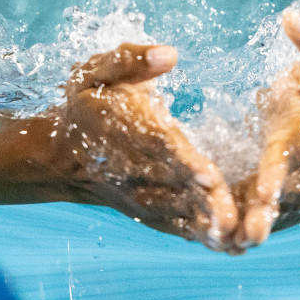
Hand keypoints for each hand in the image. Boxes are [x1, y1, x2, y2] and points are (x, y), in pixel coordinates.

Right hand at [55, 43, 237, 250]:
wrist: (60, 154)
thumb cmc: (87, 103)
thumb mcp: (96, 71)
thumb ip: (130, 60)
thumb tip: (168, 54)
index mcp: (124, 129)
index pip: (157, 145)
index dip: (183, 160)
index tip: (209, 173)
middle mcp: (132, 169)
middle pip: (173, 185)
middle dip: (205, 201)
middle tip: (236, 216)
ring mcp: (139, 195)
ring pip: (176, 211)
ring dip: (206, 225)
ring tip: (239, 236)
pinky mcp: (147, 211)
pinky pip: (174, 225)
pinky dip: (200, 236)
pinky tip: (229, 245)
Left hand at [234, 11, 299, 248]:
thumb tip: (292, 18)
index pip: (285, 163)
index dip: (275, 178)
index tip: (264, 194)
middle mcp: (291, 179)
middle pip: (271, 203)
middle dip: (256, 218)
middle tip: (239, 237)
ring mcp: (279, 201)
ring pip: (256, 218)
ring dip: (238, 231)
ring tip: (219, 244)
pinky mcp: (264, 209)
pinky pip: (244, 222)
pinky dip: (231, 233)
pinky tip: (211, 243)